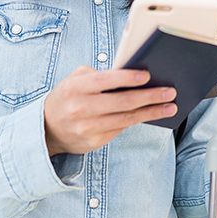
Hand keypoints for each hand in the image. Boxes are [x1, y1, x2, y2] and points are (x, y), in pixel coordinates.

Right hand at [43, 66, 176, 155]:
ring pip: (126, 119)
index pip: (107, 80)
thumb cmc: (68, 96)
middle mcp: (81, 108)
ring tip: (170, 106)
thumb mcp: (76, 79)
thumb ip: (99, 75)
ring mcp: (87, 128)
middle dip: (150, 96)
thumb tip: (131, 75)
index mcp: (76, 87)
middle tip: (170, 92)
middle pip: (122, 102)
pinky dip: (137, 120)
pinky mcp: (93, 142)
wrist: (46, 128)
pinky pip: (120, 129)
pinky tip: (152, 115)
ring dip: (151, 112)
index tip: (148, 75)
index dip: (128, 78)